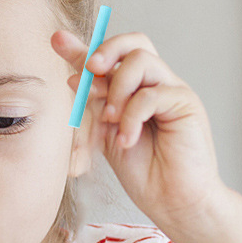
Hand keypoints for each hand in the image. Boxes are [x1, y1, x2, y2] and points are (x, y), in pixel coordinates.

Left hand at [51, 29, 227, 232]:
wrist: (173, 202)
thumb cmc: (144, 173)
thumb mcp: (107, 136)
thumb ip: (94, 107)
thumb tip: (73, 77)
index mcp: (134, 92)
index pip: (110, 59)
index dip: (81, 48)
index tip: (55, 41)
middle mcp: (154, 85)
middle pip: (134, 43)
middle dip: (105, 51)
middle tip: (89, 71)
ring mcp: (172, 92)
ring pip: (141, 60)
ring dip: (116, 88)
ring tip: (110, 120)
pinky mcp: (186, 104)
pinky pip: (151, 94)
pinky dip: (131, 116)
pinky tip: (127, 140)